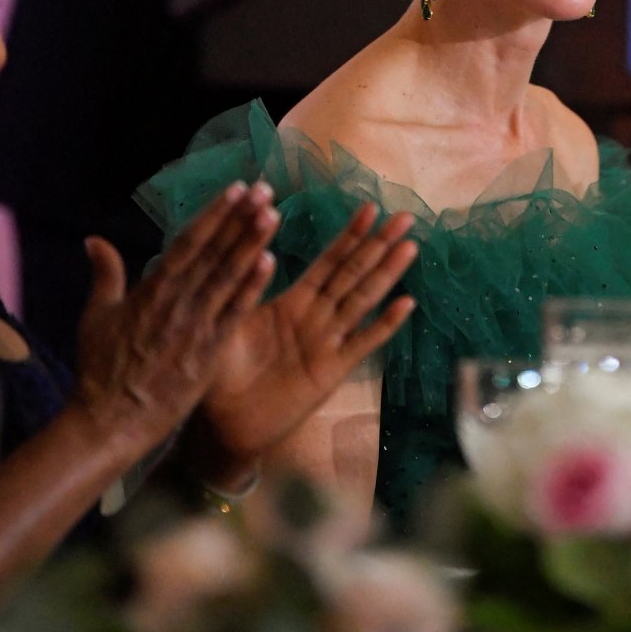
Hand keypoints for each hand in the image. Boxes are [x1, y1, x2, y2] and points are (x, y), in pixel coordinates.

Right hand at [71, 183, 278, 456]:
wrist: (110, 422)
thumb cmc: (100, 371)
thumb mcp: (96, 317)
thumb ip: (105, 275)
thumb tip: (93, 239)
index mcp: (151, 290)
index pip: (188, 241)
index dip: (214, 213)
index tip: (236, 188)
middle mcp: (176, 302)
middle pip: (214, 252)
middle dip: (240, 218)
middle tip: (266, 188)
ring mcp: (195, 327)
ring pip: (228, 277)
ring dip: (252, 243)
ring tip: (273, 214)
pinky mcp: (209, 353)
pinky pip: (234, 314)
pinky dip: (252, 288)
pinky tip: (271, 262)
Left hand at [194, 204, 417, 475]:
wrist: (222, 425)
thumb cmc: (221, 373)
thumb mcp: (229, 321)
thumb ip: (244, 289)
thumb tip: (255, 250)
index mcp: (292, 303)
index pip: (328, 261)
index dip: (349, 235)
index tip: (369, 205)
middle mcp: (316, 319)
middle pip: (353, 274)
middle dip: (378, 244)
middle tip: (404, 215)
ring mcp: (327, 345)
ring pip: (363, 301)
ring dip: (387, 274)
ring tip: (409, 246)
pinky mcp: (331, 372)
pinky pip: (362, 344)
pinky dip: (384, 324)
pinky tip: (406, 303)